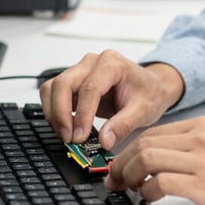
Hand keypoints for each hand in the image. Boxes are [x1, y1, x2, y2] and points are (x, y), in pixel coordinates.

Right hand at [39, 50, 183, 149]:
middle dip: (61, 113)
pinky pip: (53, 92)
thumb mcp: (144, 111)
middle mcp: (93, 62)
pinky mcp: (74, 81)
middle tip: (69, 139)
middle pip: (64, 83)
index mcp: (112, 64)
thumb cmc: (149, 93)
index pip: (89, 88)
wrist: (151, 87)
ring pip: (53, 86)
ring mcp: (81, 70)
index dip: (82, 115)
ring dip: (54, 112)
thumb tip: (104, 141)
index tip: (79, 137)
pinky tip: (64, 126)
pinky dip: (53, 110)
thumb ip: (123, 125)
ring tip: (65, 135)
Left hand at [104, 116, 204, 204]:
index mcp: (204, 126)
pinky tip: (149, 199)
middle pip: (144, 142)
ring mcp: (202, 160)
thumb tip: (157, 160)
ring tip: (127, 189)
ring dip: (128, 176)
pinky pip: (159, 182)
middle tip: (114, 179)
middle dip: (122, 162)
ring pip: (146, 158)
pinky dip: (146, 192)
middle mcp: (201, 138)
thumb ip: (193, 148)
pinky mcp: (203, 185)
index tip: (120, 164)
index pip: (153, 132)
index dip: (129, 149)